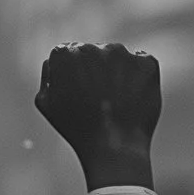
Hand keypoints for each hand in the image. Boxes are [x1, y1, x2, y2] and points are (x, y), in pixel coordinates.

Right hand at [34, 42, 162, 190]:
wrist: (113, 147)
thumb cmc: (77, 130)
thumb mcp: (46, 104)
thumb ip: (48, 75)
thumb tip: (55, 60)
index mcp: (65, 54)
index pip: (68, 52)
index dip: (72, 74)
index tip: (78, 93)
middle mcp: (93, 47)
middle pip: (93, 52)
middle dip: (94, 71)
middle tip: (97, 101)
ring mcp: (122, 53)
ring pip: (117, 57)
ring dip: (116, 72)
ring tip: (114, 102)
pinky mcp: (146, 62)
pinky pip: (141, 63)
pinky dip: (138, 77)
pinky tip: (131, 98)